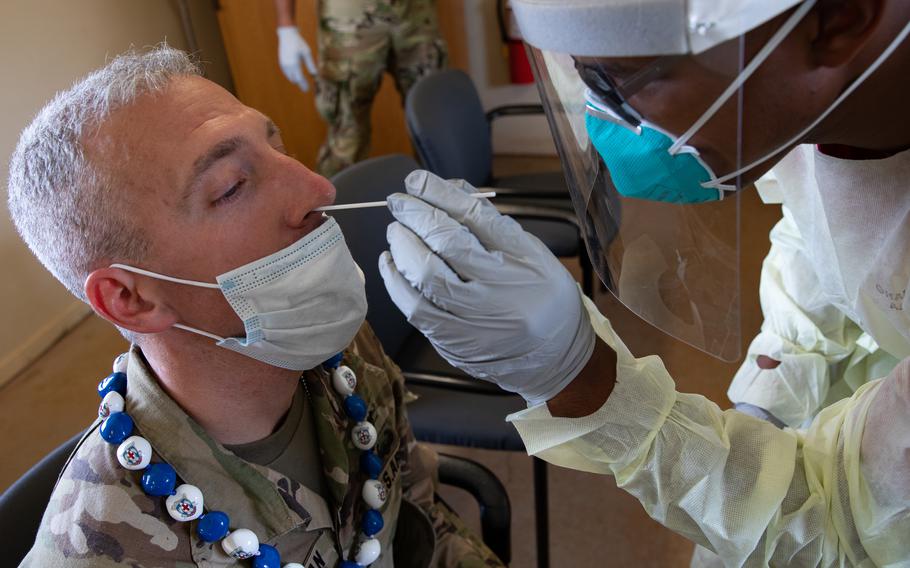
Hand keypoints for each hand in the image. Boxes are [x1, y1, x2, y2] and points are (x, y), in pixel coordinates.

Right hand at [277, 26, 317, 91]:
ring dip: (296, 79)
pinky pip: (287, 73)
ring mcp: (283, 65)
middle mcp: (287, 66)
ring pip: (290, 77)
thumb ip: (310, 64)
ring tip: (302, 82)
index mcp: (294, 64)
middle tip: (306, 88)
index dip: (303, 85)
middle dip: (300, 83)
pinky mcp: (281, 63)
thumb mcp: (307, 52)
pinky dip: (292, 75)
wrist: (287, 35)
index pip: (299, 78)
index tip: (307, 90)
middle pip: (294, 80)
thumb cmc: (298, 43)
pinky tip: (296, 75)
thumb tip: (314, 75)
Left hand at [379, 170, 595, 405]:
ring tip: (396, 231)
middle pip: (448, 244)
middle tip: (398, 203)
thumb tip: (447, 189)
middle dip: (415, 216)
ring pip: (427, 276)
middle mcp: (502, 290)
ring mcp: (478, 320)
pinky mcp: (456, 342)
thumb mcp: (532, 253)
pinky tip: (390, 263)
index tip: (415, 181)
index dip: (439, 194)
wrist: (557, 358)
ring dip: (402, 246)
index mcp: (525, 261)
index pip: (476, 217)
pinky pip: (416, 309)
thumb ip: (490, 222)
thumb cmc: (543, 297)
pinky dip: (395, 282)